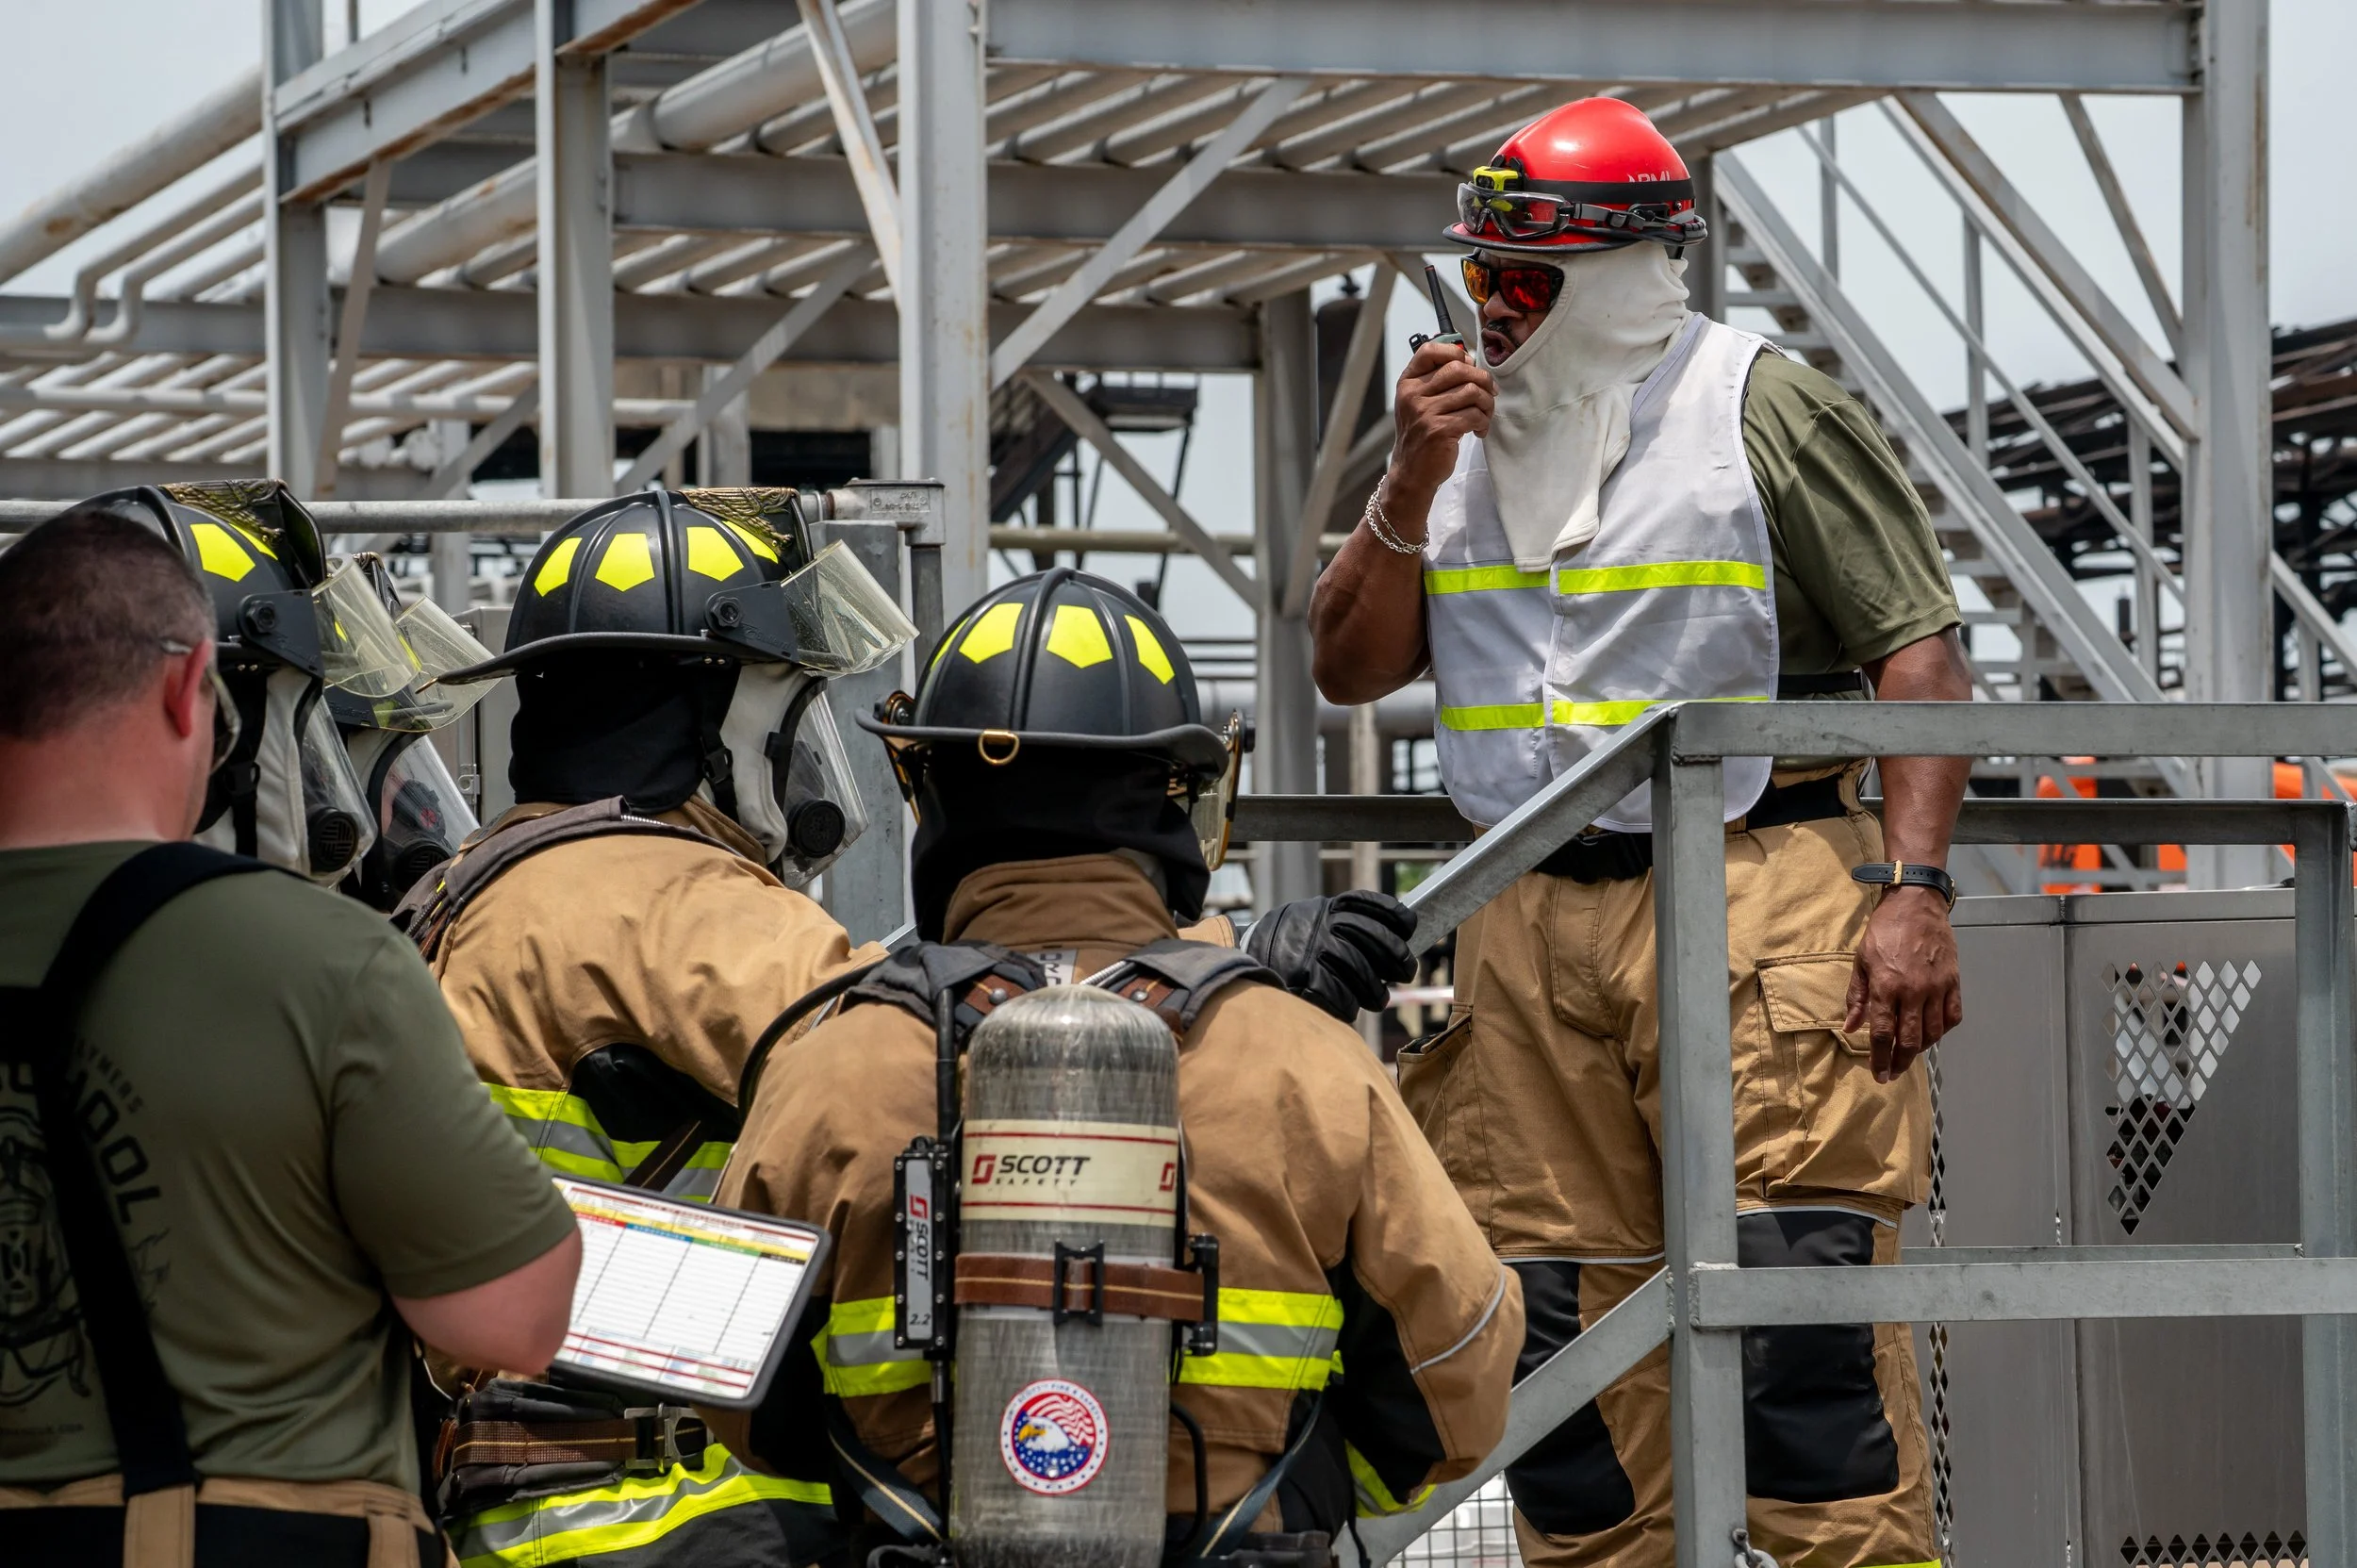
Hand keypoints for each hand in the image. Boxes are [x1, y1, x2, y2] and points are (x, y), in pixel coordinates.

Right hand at [1244, 889, 1419, 1022]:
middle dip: (1397, 958)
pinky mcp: (1305, 979)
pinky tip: (1350, 1007)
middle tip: (1406, 971)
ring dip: (1376, 991)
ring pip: (1363, 972)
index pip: (1369, 904)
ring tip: (1379, 999)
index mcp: (1323, 909)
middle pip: (1376, 939)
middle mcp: (1321, 926)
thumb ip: (1337, 922)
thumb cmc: (1280, 949)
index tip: (1409, 927)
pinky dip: (1350, 1005)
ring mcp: (1314, 952)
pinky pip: (1341, 996)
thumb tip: (1390, 936)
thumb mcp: (1304, 921)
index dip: (1394, 916)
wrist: (1235, 967)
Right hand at [1388, 340, 1494, 507]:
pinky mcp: (1439, 430)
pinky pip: (1474, 415)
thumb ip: (1436, 382)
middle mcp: (1413, 395)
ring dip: (1487, 404)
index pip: (1429, 351)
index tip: (1469, 366)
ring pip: (1471, 392)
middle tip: (1490, 393)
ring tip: (1484, 416)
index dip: (1455, 353)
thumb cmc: (1421, 436)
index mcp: (1408, 383)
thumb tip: (1470, 362)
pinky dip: (1483, 422)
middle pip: (1459, 369)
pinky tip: (1479, 430)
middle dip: (1482, 380)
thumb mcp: (1418, 403)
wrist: (1411, 472)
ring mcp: (1425, 412)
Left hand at [1843, 886, 1962, 1081]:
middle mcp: (1912, 991)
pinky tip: (1932, 1034)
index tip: (1879, 1075)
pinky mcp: (1954, 982)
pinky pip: (1953, 1017)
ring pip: (1932, 1033)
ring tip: (1909, 1054)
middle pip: (1909, 1040)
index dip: (1880, 1059)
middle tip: (1893, 1073)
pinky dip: (1943, 1031)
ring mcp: (1937, 987)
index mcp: (1885, 987)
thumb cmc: (1884, 931)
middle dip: (1900, 1062)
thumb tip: (1851, 1027)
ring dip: (1920, 1049)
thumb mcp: (1861, 961)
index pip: (1882, 1033)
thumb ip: (1857, 997)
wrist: (1915, 904)